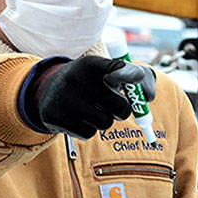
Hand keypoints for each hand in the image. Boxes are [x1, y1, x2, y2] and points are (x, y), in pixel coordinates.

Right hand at [25, 55, 154, 138]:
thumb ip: (135, 77)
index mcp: (90, 64)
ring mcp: (65, 99)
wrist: (49, 91)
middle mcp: (75, 78)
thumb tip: (149, 96)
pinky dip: (89, 129)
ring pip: (105, 123)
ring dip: (105, 120)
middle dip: (122, 110)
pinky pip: (89, 133)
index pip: (113, 67)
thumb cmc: (91, 83)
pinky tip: (78, 118)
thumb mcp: (107, 73)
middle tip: (114, 105)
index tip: (138, 76)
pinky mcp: (56, 118)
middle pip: (120, 106)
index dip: (128, 73)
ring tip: (92, 109)